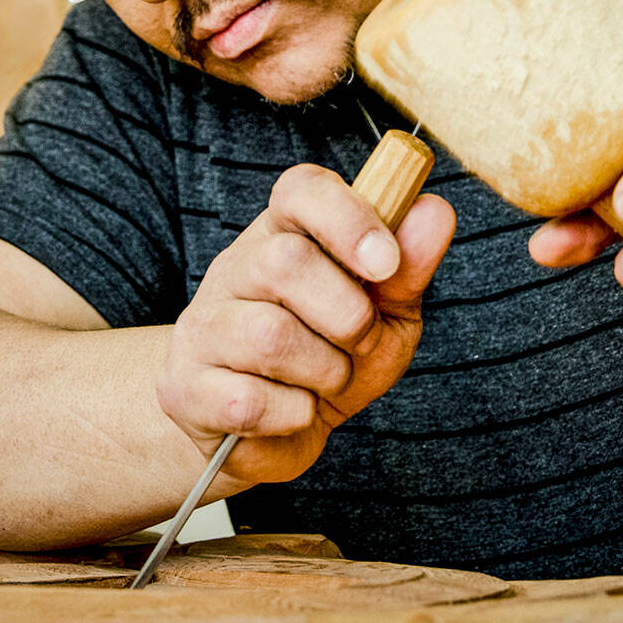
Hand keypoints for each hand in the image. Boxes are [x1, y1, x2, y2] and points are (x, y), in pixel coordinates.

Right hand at [156, 163, 453, 486]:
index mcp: (285, 231)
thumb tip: (435, 210)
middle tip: (359, 340)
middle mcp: (236, 267)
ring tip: (328, 378)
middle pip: (285, 262)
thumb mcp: (385, 312)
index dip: (347, 217)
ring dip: (325, 371)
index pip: (300, 189)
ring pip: (269, 336)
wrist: (273, 433)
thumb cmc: (332, 354)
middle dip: (347, 315)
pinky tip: (293, 411)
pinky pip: (249, 401)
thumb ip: (409, 267)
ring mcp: (204, 325)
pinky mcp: (187, 387)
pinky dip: (292, 415)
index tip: (386, 263)